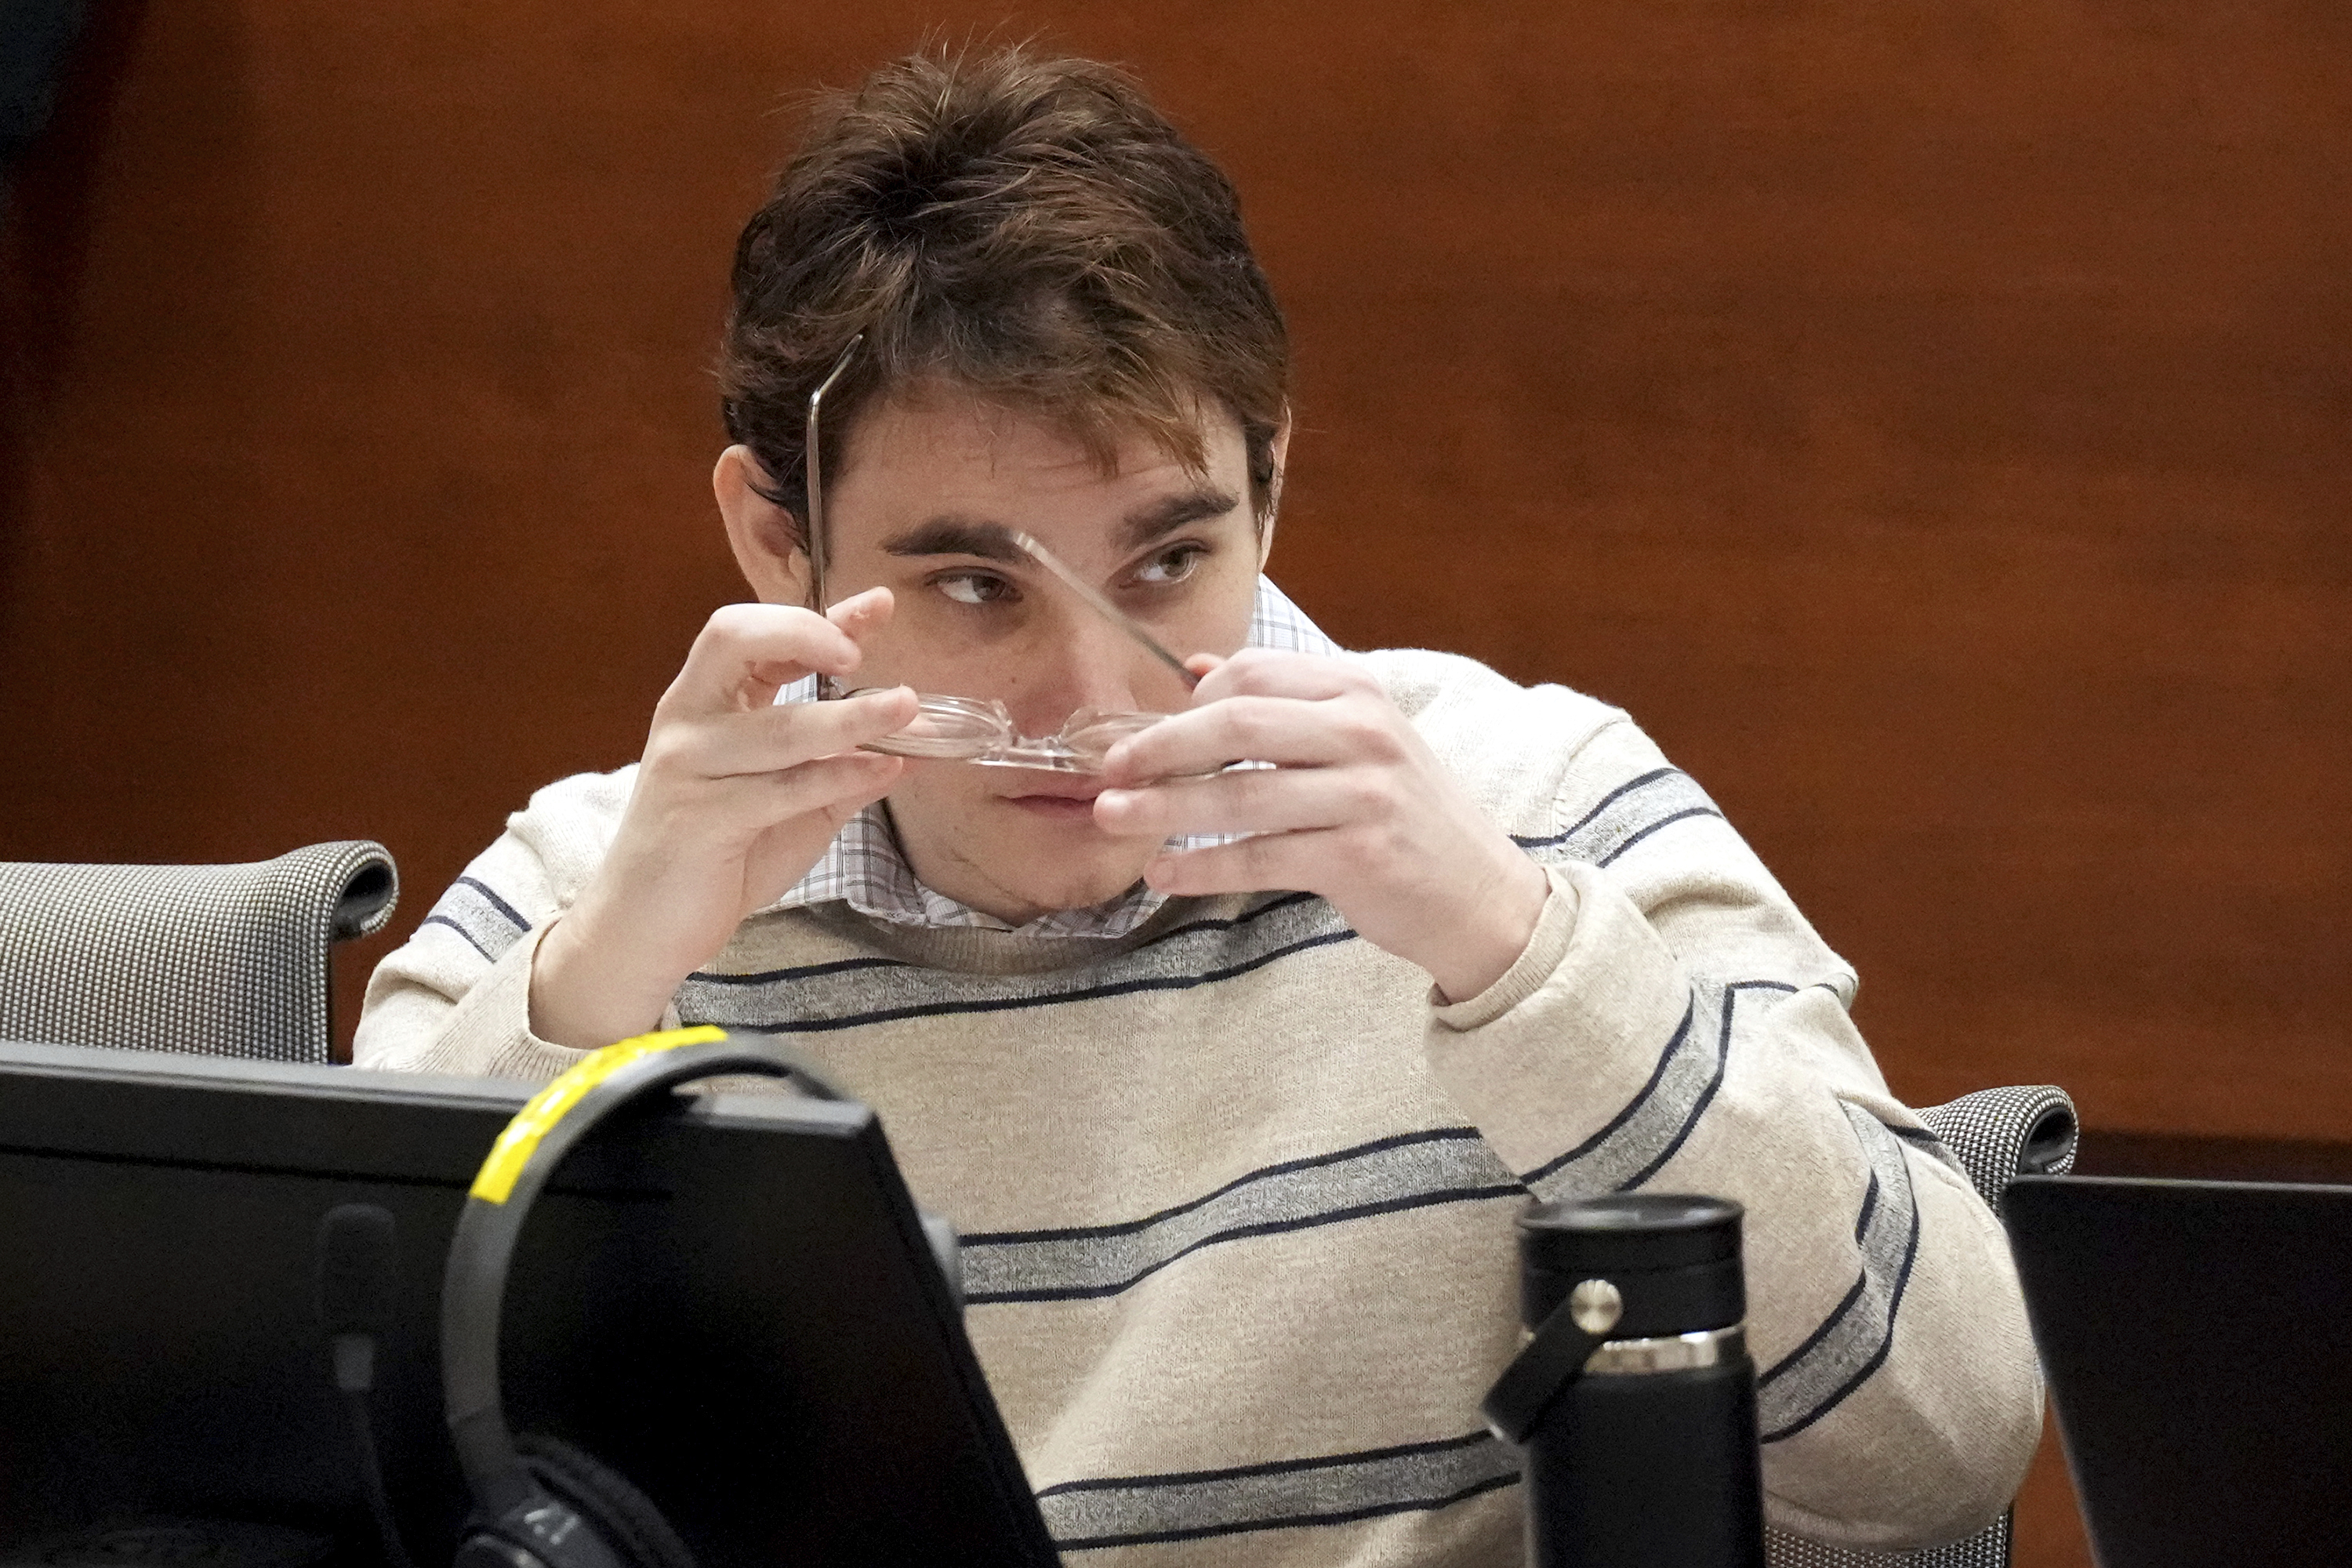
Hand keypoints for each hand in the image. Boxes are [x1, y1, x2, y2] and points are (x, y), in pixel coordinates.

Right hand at [530, 591, 919, 1048]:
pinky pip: (781, 788)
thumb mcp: (789, 800)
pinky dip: (839, 775)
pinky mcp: (700, 819)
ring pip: (777, 725)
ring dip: (852, 715)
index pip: (758, 635)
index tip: (879, 605)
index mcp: (705, 702)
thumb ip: (841, 762)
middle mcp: (688, 719)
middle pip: (734, 638)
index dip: (822, 616)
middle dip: (804, 633)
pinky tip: (883, 771)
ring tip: (907, 709)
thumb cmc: (718, 857)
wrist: (643, 929)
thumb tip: (915, 733)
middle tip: (861, 654)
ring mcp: (688, 766)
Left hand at [1092, 650, 1551, 1002]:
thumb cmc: (1406, 815)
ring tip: (1112, 816)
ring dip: (1164, 807)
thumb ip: (1282, 703)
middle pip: (1236, 723)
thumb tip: (1197, 669)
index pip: (1252, 674)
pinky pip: (1258, 855)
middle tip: (1107, 768)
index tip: (1141, 733)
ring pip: (1239, 794)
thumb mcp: (1357, 741)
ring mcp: (1364, 794)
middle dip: (1160, 746)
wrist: (1481, 894)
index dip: (1185, 703)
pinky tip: (1163, 871)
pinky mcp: (1358, 855)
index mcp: (1357, 691)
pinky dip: (1202, 865)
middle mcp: (1364, 732)